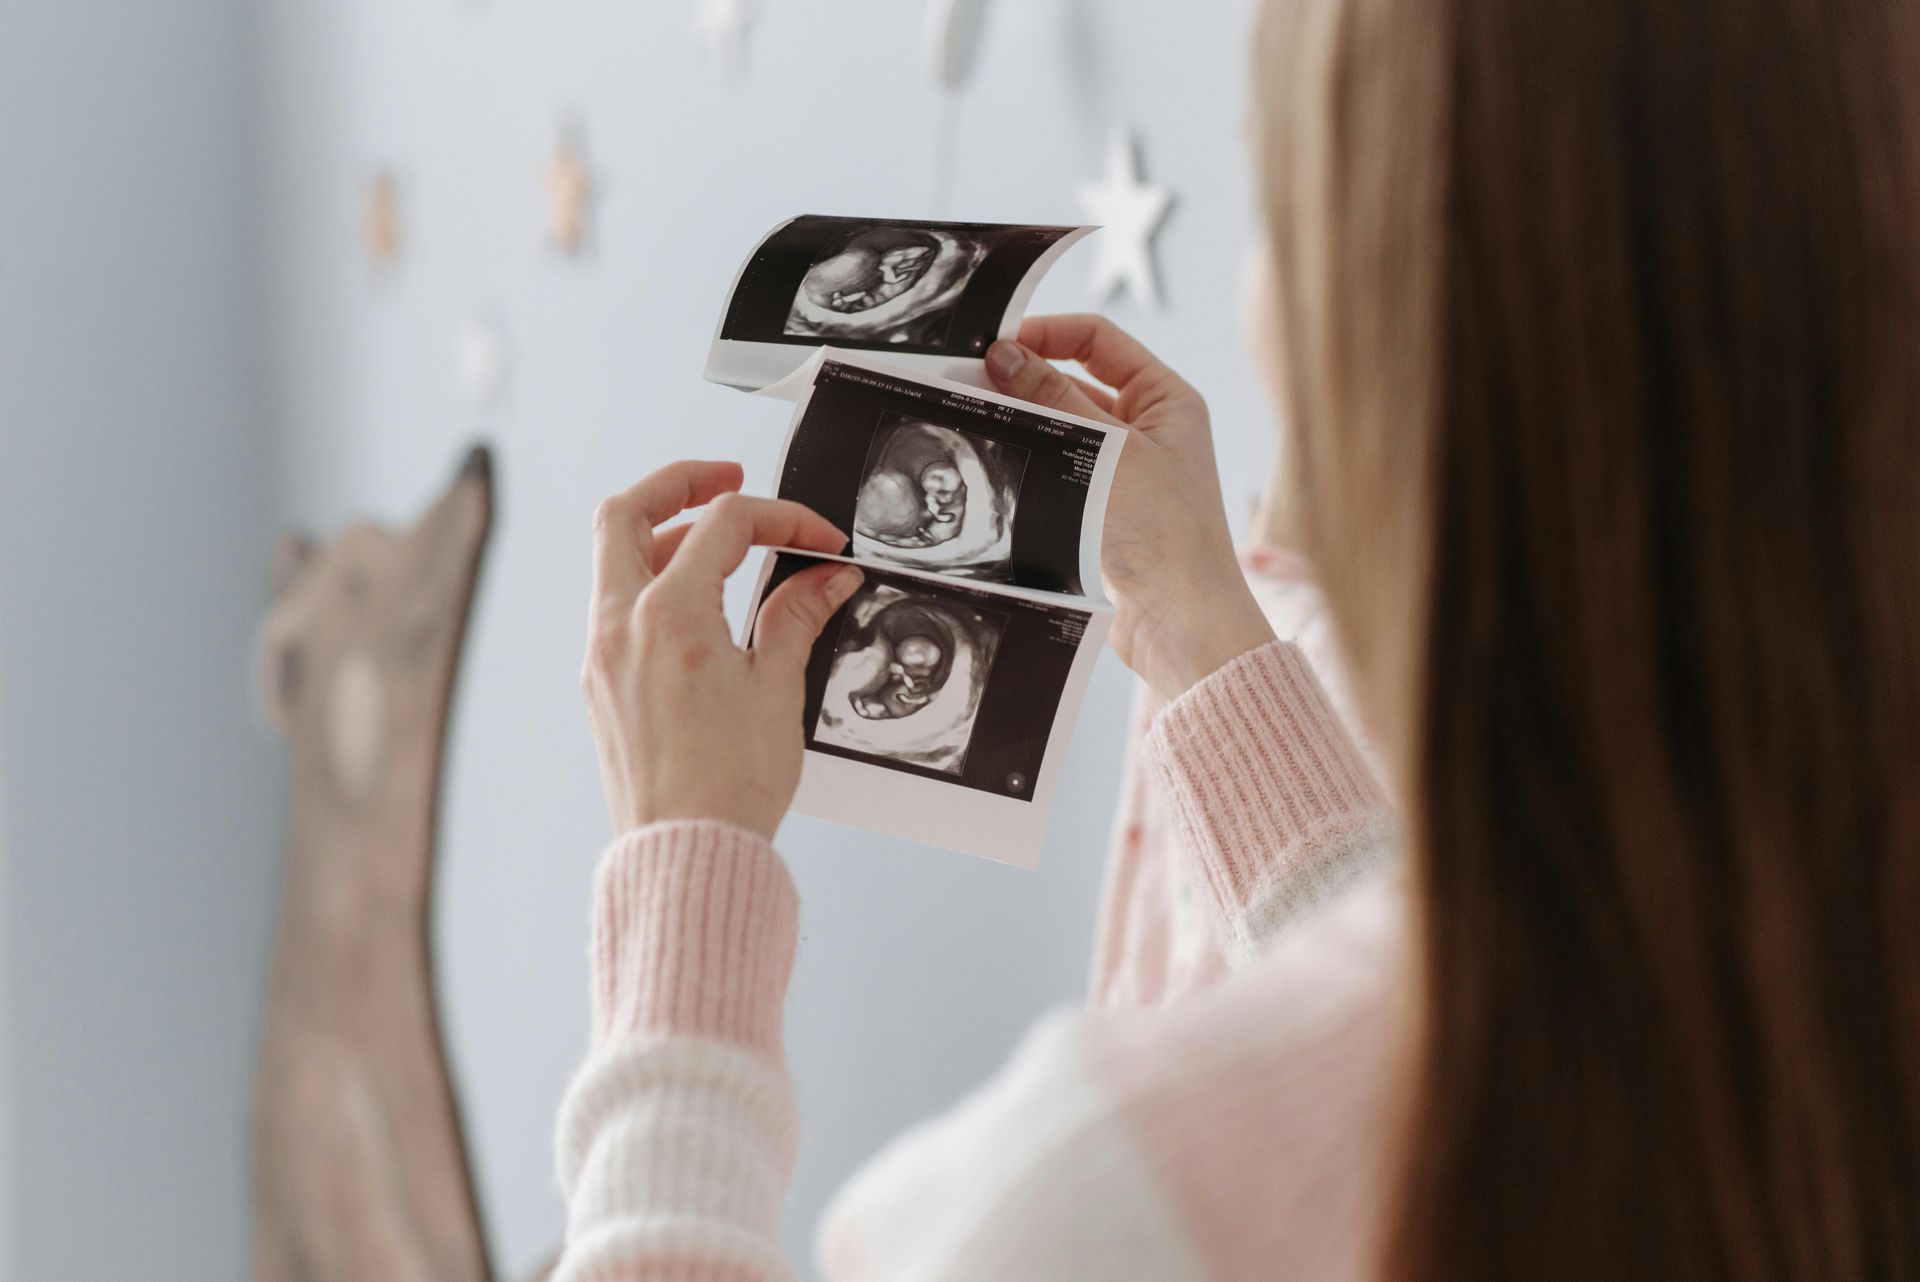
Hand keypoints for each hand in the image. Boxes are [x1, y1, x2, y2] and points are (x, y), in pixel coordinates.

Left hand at [581, 460, 863, 838]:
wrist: (687, 854)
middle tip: (728, 479)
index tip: (820, 541)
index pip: (724, 525)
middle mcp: (621, 627)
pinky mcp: (600, 686)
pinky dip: (651, 584)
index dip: (781, 519)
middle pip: (627, 512)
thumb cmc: (729, 787)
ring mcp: (602, 656)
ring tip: (718, 546)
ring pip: (613, 559)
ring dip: (663, 535)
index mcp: (669, 616)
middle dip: (679, 484)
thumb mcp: (777, 689)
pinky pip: (614, 607)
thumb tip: (824, 576)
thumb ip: (796, 617)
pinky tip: (697, 605)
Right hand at [986, 317, 1274, 699]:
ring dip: (1023, 424)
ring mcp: (1127, 472)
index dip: (1047, 333)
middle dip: (1024, 380)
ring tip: (975, 420)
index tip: (996, 344)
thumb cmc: (1164, 534)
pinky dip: (1030, 464)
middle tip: (970, 382)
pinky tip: (996, 464)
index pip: (1099, 339)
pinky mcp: (1106, 512)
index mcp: (1167, 399)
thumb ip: (1053, 400)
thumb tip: (1007, 354)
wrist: (1180, 622)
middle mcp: (1150, 429)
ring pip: (1062, 430)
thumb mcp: (1105, 451)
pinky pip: (1060, 472)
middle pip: (1075, 382)